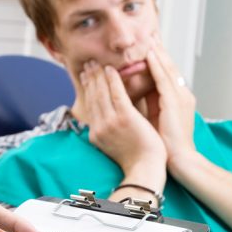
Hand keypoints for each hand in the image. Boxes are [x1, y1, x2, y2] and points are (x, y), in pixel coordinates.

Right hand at [79, 60, 166, 187]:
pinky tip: (111, 69)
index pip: (90, 107)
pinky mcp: (124, 117)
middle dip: (89, 79)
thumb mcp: (114, 143)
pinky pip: (116, 93)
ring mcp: (111, 122)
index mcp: (96, 134)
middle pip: (92, 97)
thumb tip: (108, 116)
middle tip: (88, 64)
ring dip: (98, 75)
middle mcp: (99, 127)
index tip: (85, 77)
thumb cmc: (136, 157)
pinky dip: (113, 80)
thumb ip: (110, 128)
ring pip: (101, 93)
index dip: (87, 90)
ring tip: (97, 63)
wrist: (146, 168)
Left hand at [146, 36, 196, 168]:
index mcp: (179, 99)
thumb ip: (151, 102)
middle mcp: (182, 95)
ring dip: (158, 52)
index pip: (167, 73)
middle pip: (169, 66)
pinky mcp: (175, 102)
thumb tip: (136, 92)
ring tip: (149, 37)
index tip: (150, 45)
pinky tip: (150, 54)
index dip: (159, 58)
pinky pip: (164, 79)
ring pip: (167, 69)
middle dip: (160, 49)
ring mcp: (180, 97)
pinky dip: (157, 66)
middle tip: (151, 33)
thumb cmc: (167, 144)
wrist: (180, 159)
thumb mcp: (158, 118)